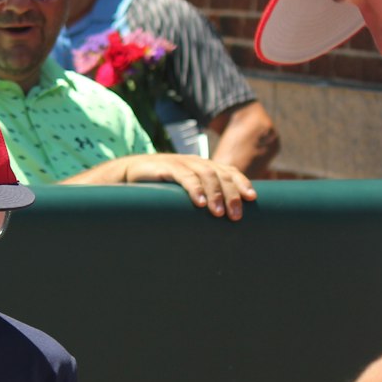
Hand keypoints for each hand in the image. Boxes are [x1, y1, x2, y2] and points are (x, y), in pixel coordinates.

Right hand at [122, 154, 256, 219]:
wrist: (128, 173)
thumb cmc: (159, 187)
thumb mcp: (183, 192)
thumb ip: (201, 198)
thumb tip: (221, 219)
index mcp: (203, 166)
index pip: (228, 170)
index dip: (242, 182)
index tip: (252, 198)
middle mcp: (195, 162)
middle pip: (221, 174)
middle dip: (232, 194)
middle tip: (236, 216)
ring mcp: (181, 163)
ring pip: (207, 174)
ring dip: (216, 194)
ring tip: (219, 214)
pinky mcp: (166, 167)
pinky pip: (185, 176)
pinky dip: (195, 189)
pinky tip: (200, 203)